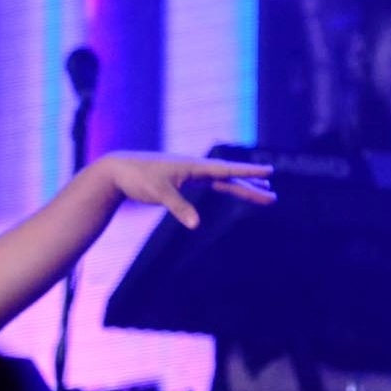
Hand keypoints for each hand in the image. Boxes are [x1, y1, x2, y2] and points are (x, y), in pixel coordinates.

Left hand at [94, 152, 274, 228]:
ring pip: (221, 181)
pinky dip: (224, 188)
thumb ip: (178, 207)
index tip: (270, 170)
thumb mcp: (159, 192)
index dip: (248, 172)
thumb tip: (196, 225)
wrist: (117, 170)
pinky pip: (209, 184)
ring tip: (263, 193)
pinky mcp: (181, 181)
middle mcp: (193, 167)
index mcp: (192, 166)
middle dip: (251, 185)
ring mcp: (188, 174)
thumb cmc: (137, 177)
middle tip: (274, 194)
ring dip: (241, 187)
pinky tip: (231, 191)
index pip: (226, 169)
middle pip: (229, 177)